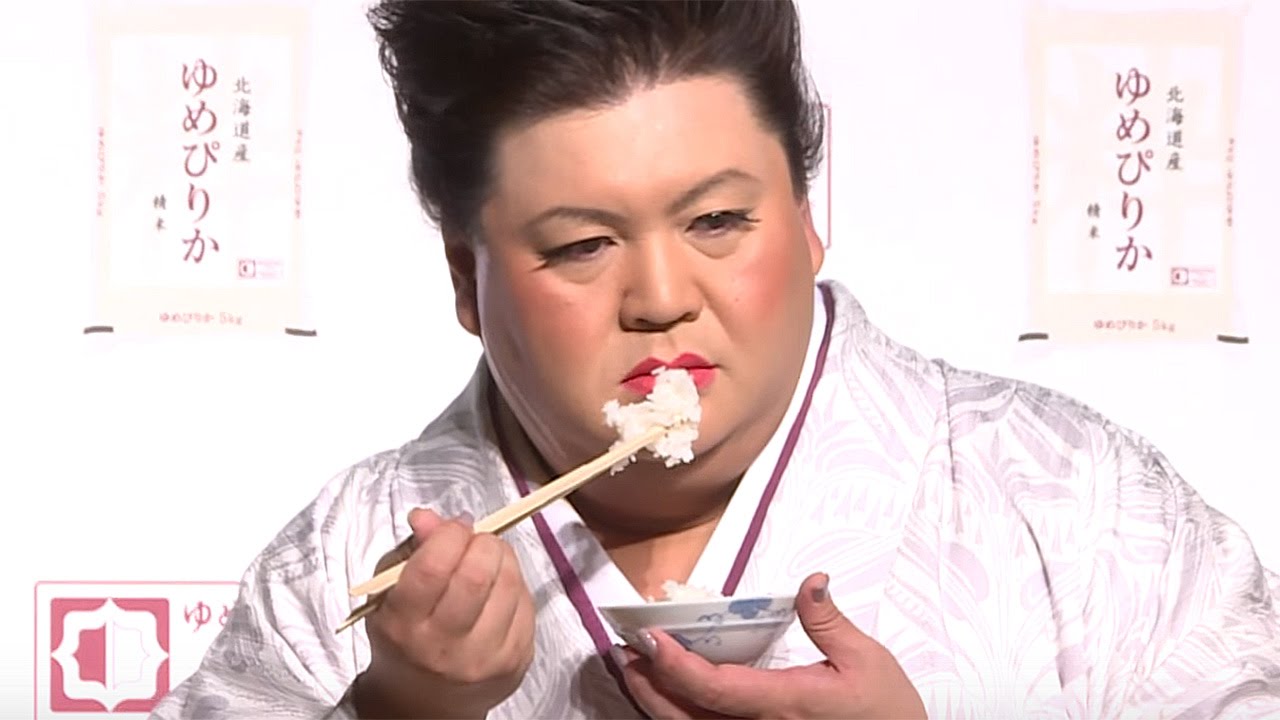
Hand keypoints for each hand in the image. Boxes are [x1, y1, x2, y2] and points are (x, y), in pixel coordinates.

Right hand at [353, 508, 535, 719]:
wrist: (425, 704)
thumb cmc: (405, 637)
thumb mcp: (390, 595)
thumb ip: (410, 551)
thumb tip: (431, 517)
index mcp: (404, 626)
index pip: (433, 568)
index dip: (449, 535)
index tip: (453, 528)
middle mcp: (445, 648)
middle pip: (476, 575)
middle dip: (481, 542)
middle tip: (475, 541)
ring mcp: (485, 658)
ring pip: (509, 584)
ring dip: (502, 558)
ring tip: (488, 559)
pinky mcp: (517, 661)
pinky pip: (526, 603)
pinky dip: (515, 584)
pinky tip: (499, 588)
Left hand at [615, 573, 925, 719]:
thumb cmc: (886, 713)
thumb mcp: (867, 661)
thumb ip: (830, 621)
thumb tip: (812, 580)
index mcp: (784, 705)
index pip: (715, 689)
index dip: (674, 665)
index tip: (647, 638)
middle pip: (684, 718)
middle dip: (646, 686)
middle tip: (622, 651)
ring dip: (654, 703)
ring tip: (635, 669)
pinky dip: (677, 715)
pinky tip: (668, 695)